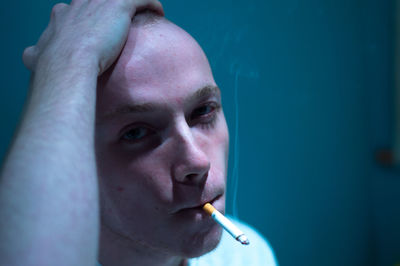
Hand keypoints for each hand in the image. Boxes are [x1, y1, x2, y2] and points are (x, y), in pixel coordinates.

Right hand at [22, 0, 163, 74]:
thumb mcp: (36, 56)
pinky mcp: (118, 5)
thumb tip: (29, 54)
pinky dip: (151, 2)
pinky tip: (158, 12)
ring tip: (147, 10)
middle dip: (114, 5)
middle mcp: (81, 2)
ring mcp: (100, 1)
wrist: (68, 63)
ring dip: (135, 1)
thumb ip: (35, 53)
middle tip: (126, 18)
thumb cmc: (53, 65)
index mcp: (65, 13)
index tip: (103, 25)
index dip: (93, 13)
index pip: (80, 6)